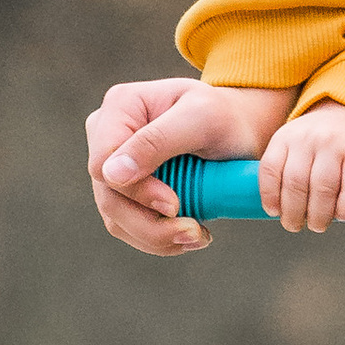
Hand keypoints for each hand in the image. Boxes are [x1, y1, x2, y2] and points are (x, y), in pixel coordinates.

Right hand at [86, 78, 293, 254]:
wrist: (240, 132)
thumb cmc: (224, 117)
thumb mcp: (201, 120)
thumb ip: (156, 141)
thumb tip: (112, 174)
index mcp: (120, 106)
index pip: (103, 162)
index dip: (136, 191)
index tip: (175, 204)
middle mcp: (107, 135)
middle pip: (109, 197)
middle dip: (151, 224)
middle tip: (194, 231)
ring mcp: (113, 166)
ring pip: (117, 219)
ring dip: (158, 237)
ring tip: (197, 234)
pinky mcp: (124, 192)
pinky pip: (130, 227)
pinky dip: (160, 239)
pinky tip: (189, 233)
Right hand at [259, 103, 344, 232]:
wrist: (336, 110)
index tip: (343, 218)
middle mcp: (329, 140)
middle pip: (322, 186)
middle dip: (318, 216)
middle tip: (317, 227)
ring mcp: (302, 138)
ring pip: (294, 182)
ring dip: (292, 211)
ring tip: (295, 224)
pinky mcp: (280, 139)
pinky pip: (269, 170)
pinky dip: (269, 194)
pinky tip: (274, 209)